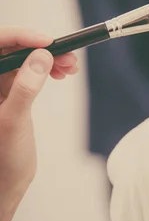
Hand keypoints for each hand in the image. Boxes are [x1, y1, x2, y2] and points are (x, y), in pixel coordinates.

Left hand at [0, 27, 77, 220]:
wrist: (5, 182)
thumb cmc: (3, 158)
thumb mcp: (13, 122)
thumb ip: (25, 88)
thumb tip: (40, 56)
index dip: (20, 38)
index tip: (47, 40)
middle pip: (11, 49)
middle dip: (40, 47)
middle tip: (68, 54)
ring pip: (23, 58)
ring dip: (48, 57)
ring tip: (71, 66)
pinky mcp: (11, 92)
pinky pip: (30, 71)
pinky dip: (47, 68)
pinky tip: (62, 73)